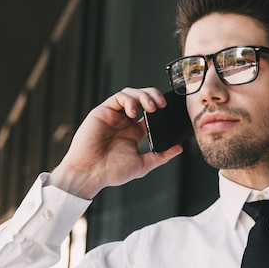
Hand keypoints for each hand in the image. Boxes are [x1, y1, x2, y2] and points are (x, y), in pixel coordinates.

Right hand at [46, 87, 182, 198]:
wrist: (89, 173)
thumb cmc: (110, 172)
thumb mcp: (142, 165)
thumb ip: (160, 156)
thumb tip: (179, 148)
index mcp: (134, 133)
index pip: (151, 114)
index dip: (162, 109)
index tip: (171, 112)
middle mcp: (124, 122)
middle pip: (143, 99)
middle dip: (154, 96)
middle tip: (162, 105)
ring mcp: (114, 115)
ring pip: (131, 94)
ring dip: (144, 96)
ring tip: (151, 107)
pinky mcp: (103, 111)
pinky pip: (119, 97)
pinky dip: (129, 100)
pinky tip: (133, 112)